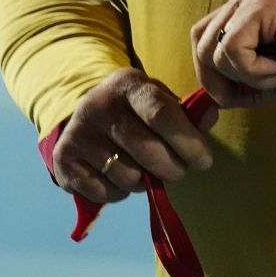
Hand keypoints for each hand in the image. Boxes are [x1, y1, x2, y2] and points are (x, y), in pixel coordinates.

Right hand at [49, 69, 217, 204]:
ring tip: (143, 169)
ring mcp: (78, 132)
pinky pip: (106, 193)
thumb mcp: (159, 103)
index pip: (161, 112)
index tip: (204, 162)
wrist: (85, 119)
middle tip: (178, 171)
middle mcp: (97, 104)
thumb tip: (211, 115)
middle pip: (147, 149)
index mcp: (127, 83)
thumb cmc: (135, 113)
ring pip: (128, 176)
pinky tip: (117, 176)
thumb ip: (188, 113)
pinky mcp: (64, 160)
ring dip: (144, 182)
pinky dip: (119, 193)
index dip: (187, 141)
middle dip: (172, 168)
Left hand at [191, 0, 275, 107]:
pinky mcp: (262, 5)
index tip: (238, 96)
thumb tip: (215, 99)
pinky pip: (232, 51)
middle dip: (222, 80)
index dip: (212, 74)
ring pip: (212, 50)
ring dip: (246, 76)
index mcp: (248, 4)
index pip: (204, 37)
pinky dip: (256, 72)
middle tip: (263, 88)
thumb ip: (245, 83)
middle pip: (200, 42)